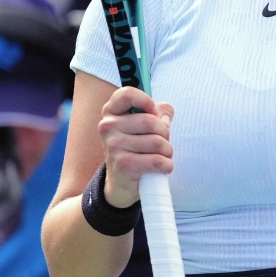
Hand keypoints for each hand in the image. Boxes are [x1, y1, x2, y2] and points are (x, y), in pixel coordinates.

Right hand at [98, 86, 174, 207]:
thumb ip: (158, 113)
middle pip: (150, 121)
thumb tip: (166, 112)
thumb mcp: (143, 127)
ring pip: (157, 142)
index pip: (128, 94)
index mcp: (111, 112)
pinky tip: (162, 167)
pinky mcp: (123, 165)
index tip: (153, 112)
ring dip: (167, 151)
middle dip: (164, 133)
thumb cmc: (135, 148)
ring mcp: (114, 146)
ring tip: (161, 156)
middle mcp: (108, 126)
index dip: (146, 101)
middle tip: (162, 143)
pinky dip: (167, 165)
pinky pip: (157, 161)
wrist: (120, 182)